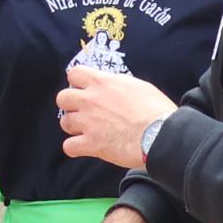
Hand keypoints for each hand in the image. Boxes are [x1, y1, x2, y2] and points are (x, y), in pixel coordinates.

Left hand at [56, 66, 176, 172]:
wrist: (160, 134)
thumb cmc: (156, 110)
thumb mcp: (138, 86)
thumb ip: (118, 85)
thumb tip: (112, 87)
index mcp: (103, 82)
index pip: (74, 73)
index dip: (77, 82)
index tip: (84, 89)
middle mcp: (90, 100)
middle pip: (62, 98)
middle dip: (70, 105)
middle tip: (83, 111)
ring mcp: (88, 122)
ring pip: (64, 122)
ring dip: (74, 127)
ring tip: (87, 131)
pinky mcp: (90, 144)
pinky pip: (69, 147)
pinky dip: (75, 148)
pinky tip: (85, 148)